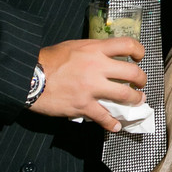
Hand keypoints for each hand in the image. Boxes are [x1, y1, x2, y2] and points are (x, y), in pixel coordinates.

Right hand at [27, 37, 146, 130]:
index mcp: (95, 49)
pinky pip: (104, 116)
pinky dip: (112, 123)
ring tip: (137, 102)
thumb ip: (92, 51)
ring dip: (135, 100)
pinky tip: (115, 126)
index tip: (139, 57)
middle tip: (141, 84)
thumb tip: (105, 56)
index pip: (127, 45)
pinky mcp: (83, 105)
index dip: (138, 51)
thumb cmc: (48, 60)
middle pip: (132, 72)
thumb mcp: (73, 46)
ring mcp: (91, 87)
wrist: (29, 76)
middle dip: (141, 80)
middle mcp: (97, 67)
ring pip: (124, 95)